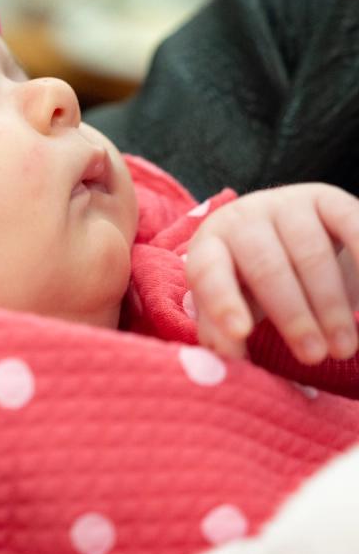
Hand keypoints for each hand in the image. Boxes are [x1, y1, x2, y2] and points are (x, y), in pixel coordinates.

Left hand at [185, 183, 358, 363]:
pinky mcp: (326, 198)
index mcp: (209, 245)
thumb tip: (230, 356)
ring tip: (342, 347)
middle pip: (267, 268)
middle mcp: (243, 218)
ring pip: (310, 254)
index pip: (208, 272)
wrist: (282, 232)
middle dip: (293, 317)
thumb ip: (220, 329)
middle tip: (313, 356)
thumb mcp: (229, 302)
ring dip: (331, 304)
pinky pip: (349, 225)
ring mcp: (286, 204)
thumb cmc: (247, 280)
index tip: (241, 333)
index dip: (222, 302)